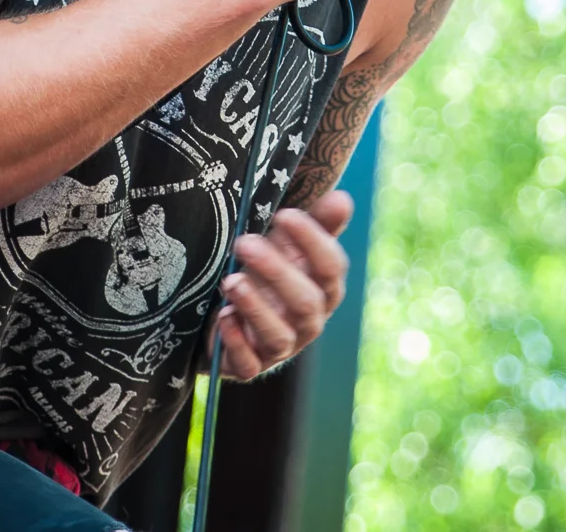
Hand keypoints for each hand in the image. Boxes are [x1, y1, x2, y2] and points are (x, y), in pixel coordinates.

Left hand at [213, 191, 353, 379]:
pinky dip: (236, 341)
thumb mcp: (289, 246)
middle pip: (305, 302)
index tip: (283, 214)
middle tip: (244, 243)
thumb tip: (342, 198)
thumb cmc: (269, 274)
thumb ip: (316, 224)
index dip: (311, 241)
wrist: (233, 316)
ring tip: (230, 281)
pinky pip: (249, 364)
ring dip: (254, 307)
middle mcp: (309, 322)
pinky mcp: (251, 366)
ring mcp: (282, 348)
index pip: (331, 268)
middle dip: (275, 271)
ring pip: (279, 336)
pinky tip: (223, 317)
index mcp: (324, 290)